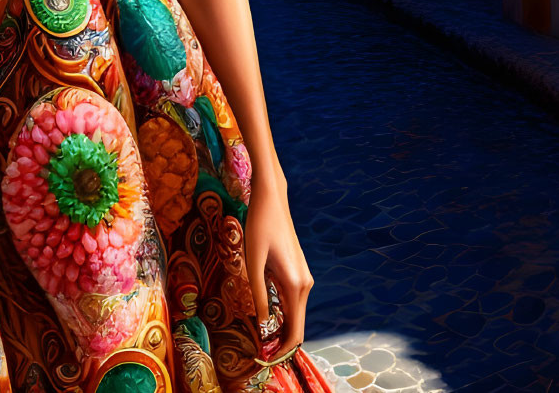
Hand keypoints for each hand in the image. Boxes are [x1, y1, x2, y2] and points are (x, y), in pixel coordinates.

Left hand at [244, 168, 313, 353]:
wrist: (271, 199)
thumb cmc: (259, 226)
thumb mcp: (253, 261)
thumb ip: (258, 294)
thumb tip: (262, 325)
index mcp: (296, 285)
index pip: (296, 330)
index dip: (283, 348)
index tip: (267, 358)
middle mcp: (305, 284)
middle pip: (297, 324)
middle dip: (280, 340)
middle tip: (259, 351)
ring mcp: (304, 277)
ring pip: (294, 312)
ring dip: (280, 326)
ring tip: (259, 336)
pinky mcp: (298, 271)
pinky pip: (292, 299)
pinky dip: (281, 311)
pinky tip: (265, 313)